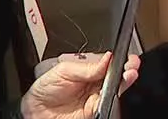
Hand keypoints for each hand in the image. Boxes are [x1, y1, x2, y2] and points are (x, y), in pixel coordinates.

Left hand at [22, 52, 139, 118]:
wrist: (35, 111)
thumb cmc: (45, 89)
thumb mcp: (63, 71)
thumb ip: (86, 67)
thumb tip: (106, 58)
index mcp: (88, 70)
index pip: (107, 63)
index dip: (118, 60)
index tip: (127, 56)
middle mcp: (94, 83)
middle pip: (115, 75)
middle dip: (126, 69)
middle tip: (132, 64)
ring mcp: (95, 97)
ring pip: (115, 89)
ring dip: (124, 82)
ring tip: (129, 74)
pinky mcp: (94, 111)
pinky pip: (106, 103)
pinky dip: (112, 97)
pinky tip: (115, 89)